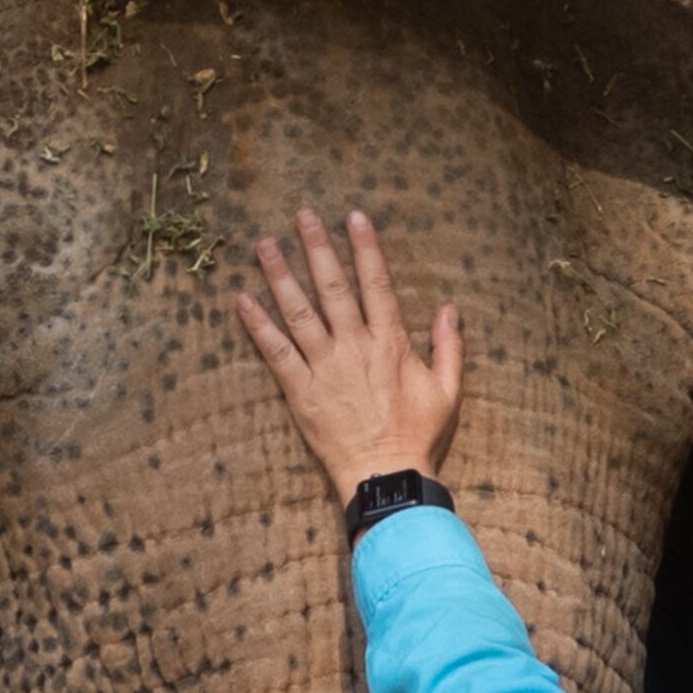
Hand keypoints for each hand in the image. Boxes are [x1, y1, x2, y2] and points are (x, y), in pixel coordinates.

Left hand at [233, 207, 462, 502]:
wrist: (387, 476)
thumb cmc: (419, 436)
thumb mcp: (448, 391)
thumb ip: (448, 347)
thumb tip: (450, 309)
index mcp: (390, 344)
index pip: (376, 284)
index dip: (365, 248)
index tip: (354, 217)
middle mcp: (355, 347)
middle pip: (332, 288)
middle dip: (317, 247)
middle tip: (302, 215)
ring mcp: (325, 368)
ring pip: (299, 312)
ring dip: (280, 276)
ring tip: (265, 245)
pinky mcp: (301, 392)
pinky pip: (276, 352)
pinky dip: (258, 326)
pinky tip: (242, 301)